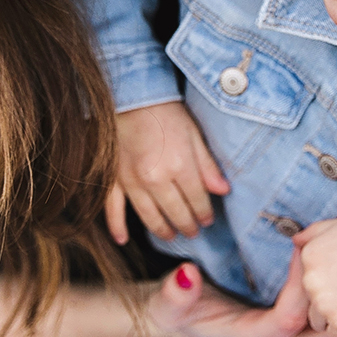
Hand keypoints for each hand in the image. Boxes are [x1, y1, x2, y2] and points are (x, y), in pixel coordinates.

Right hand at [107, 101, 230, 243]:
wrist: (130, 95)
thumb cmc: (166, 111)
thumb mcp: (193, 134)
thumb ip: (207, 165)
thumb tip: (223, 190)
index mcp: (180, 166)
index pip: (197, 200)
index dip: (205, 212)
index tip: (208, 220)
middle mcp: (156, 179)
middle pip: (176, 212)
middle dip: (188, 225)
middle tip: (194, 232)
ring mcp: (131, 181)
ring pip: (149, 216)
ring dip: (163, 230)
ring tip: (172, 235)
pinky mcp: (113, 179)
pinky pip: (113, 209)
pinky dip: (117, 226)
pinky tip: (122, 240)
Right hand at [147, 255, 336, 336]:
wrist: (181, 320)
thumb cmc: (178, 310)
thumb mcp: (168, 302)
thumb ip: (176, 293)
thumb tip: (188, 276)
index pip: (289, 318)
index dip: (300, 287)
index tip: (302, 249)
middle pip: (322, 331)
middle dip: (333, 297)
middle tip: (335, 254)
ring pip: (334, 333)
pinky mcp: (298, 332)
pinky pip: (332, 325)